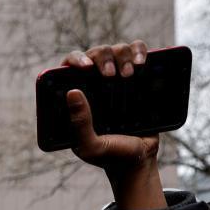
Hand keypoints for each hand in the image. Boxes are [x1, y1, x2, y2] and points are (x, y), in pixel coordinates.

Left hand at [61, 42, 164, 209]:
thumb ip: (79, 124)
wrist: (139, 160)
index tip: (85, 67)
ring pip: (116, 49)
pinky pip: (138, 51)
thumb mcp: (89, 146)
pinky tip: (141, 62)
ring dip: (122, 55)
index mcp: (77, 97)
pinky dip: (140, 50)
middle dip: (102, 57)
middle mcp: (95, 84)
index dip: (75, 59)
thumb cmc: (109, 156)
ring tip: (128, 75)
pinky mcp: (138, 78)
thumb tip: (72, 92)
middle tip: (110, 75)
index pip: (68, 67)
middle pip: (95, 53)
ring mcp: (117, 79)